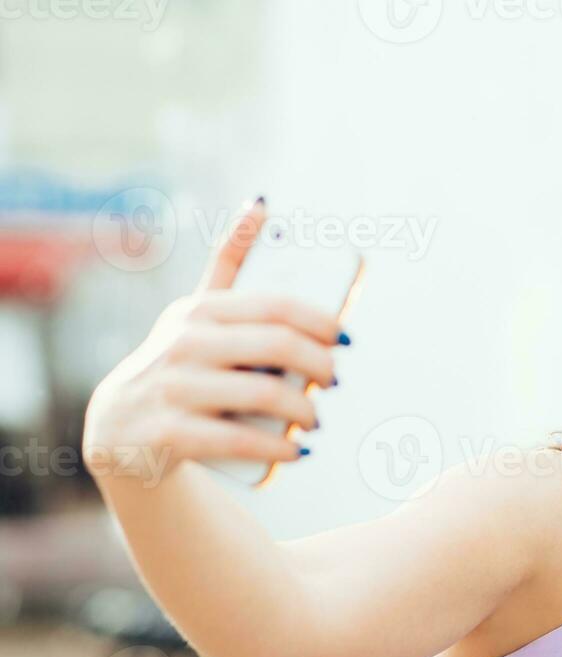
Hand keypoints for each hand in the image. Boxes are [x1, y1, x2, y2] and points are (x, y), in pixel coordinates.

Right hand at [82, 199, 344, 486]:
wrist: (117, 428)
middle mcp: (183, 343)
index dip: (321, 321)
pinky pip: (239, 438)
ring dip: (305, 410)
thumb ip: (229, 263)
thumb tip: (261, 203)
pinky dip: (278, 447)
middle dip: (320, 365)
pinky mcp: (169, 433)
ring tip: (316, 420)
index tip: (346, 339)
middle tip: (334, 381)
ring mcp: (173, 388)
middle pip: (277, 346)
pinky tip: (298, 451)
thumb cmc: (178, 362)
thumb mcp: (197, 313)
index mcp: (200, 311)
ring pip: (264, 392)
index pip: (275, 305)